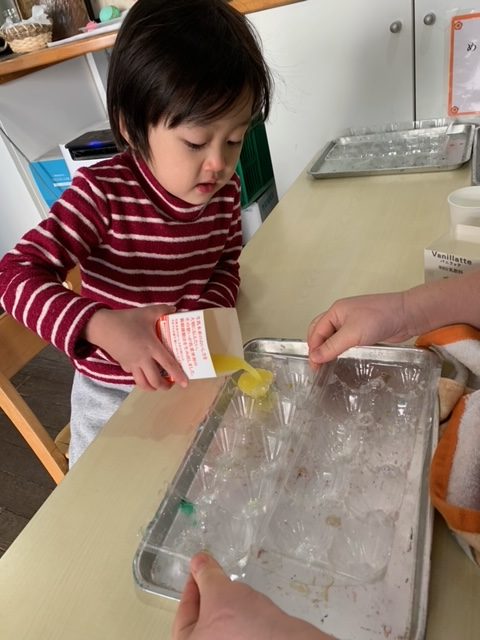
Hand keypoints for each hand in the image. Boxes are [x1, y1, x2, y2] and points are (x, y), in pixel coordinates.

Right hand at [84, 304, 187, 389]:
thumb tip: (175, 309)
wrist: (103, 327)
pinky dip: (141, 378)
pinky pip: (134, 376)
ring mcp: (132, 364)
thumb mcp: (147, 312)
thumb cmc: (127, 319)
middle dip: (165, 386)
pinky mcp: (124, 365)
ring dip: (152, 387)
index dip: (178, 375)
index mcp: (152, 347)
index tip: (185, 384)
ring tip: (159, 385)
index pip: (168, 365)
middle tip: (172, 384)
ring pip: (143, 383)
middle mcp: (143, 358)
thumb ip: (163, 310)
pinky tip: (145, 374)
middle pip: (155, 380)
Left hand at [172, 552, 332, 639]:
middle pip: (201, 619)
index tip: (199, 567)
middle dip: (209, 595)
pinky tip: (247, 605)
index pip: (184, 611)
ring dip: (226, 605)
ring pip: (219, 625)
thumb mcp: (219, 592)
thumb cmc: (244, 625)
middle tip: (214, 574)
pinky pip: (235, 632)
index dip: (192, 584)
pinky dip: (238, 617)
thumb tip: (198, 561)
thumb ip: (206, 575)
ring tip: (234, 589)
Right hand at [308, 292, 410, 364]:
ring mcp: (353, 323)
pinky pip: (346, 341)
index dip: (313, 349)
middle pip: (321, 332)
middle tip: (318, 367)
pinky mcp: (363, 331)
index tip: (314, 366)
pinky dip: (341, 350)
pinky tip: (342, 359)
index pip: (316, 331)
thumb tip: (314, 357)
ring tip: (328, 365)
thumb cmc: (380, 318)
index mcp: (335, 311)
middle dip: (317, 348)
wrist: (407, 315)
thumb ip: (332, 346)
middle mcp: (341, 316)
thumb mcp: (352, 334)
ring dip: (329, 349)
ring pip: (334, 337)